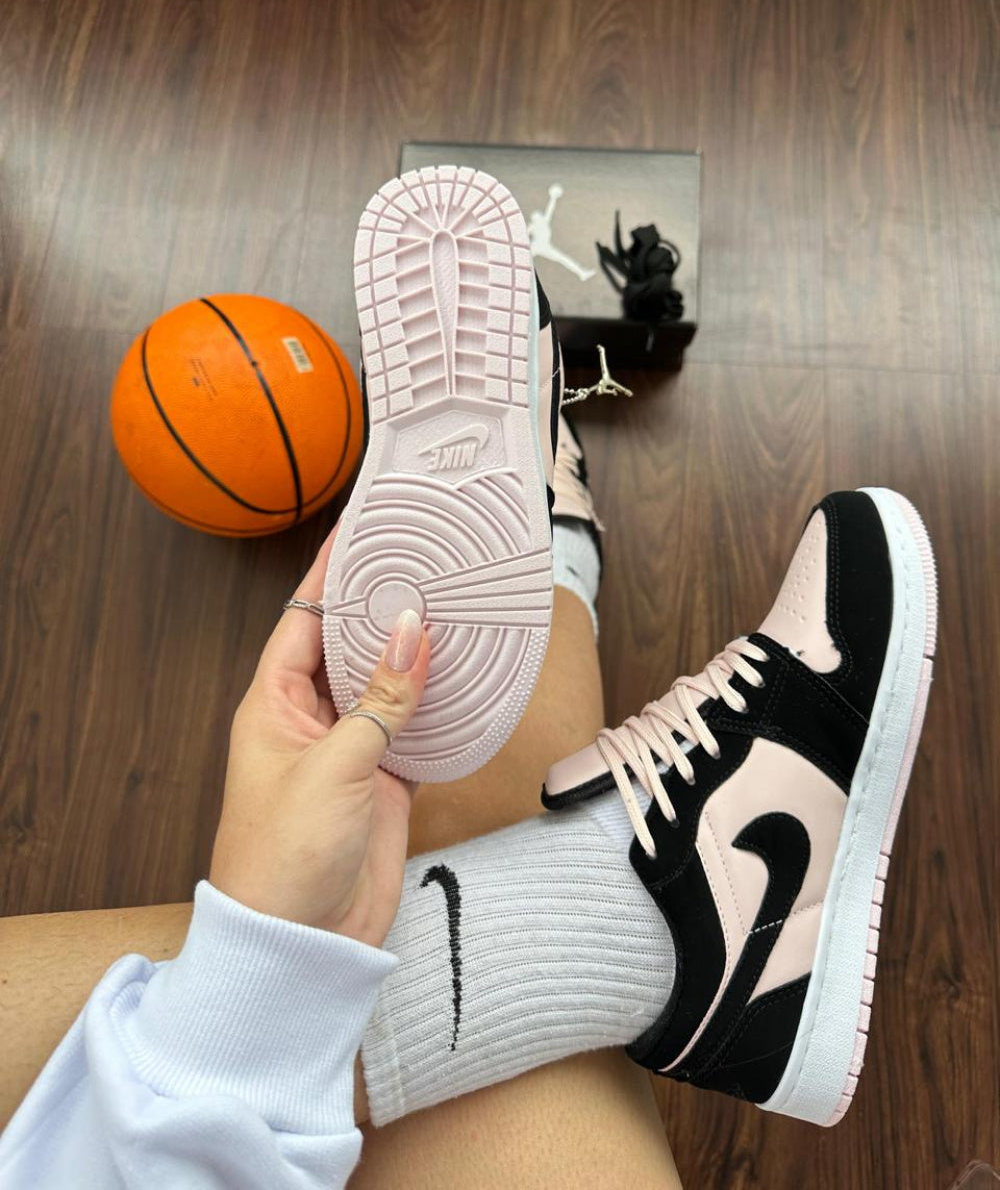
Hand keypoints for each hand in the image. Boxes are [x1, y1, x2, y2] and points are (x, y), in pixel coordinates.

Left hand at [209, 530, 429, 946]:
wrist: (299, 949)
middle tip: (428, 559)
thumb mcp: (333, 767)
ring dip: (419, 653)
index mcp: (275, 705)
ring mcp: (351, 752)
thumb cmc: (284, 858)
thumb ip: (378, 699)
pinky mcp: (384, 784)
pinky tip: (469, 677)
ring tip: (457, 604)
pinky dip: (441, 705)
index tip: (363, 528)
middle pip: (351, 645)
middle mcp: (311, 720)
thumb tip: (409, 629)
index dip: (331, 574)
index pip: (305, 619)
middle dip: (385, 605)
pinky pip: (417, 729)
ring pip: (389, 685)